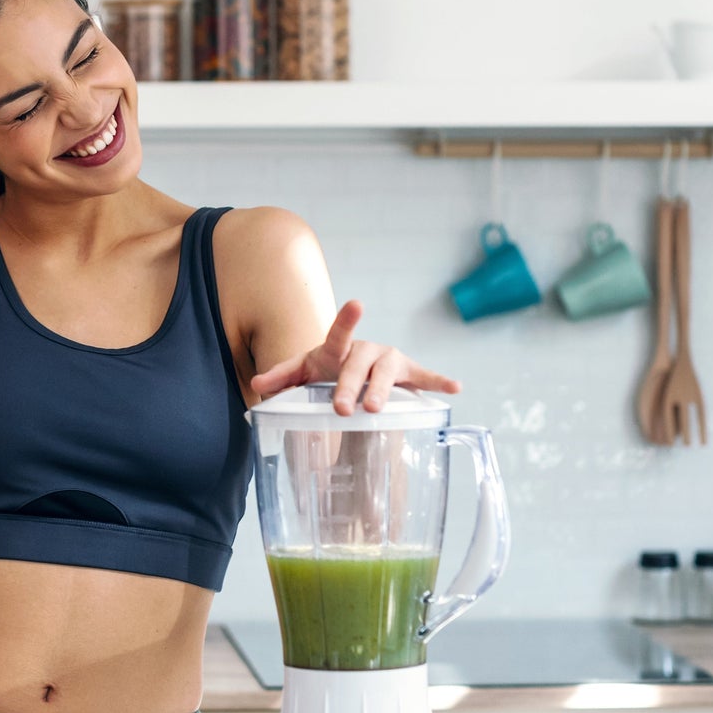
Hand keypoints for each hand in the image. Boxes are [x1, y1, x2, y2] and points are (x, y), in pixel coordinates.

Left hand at [250, 300, 460, 416]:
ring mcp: (389, 361)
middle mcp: (365, 350)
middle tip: (343, 409)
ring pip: (387, 374)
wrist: (351, 373)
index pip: (338, 335)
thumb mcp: (303, 372)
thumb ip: (281, 377)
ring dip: (382, 390)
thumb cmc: (326, 369)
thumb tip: (256, 384)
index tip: (357, 303)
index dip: (346, 319)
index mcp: (338, 349)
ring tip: (375, 408)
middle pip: (358, 365)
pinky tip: (455, 388)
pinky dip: (439, 381)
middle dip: (350, 386)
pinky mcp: (409, 374)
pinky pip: (425, 378)